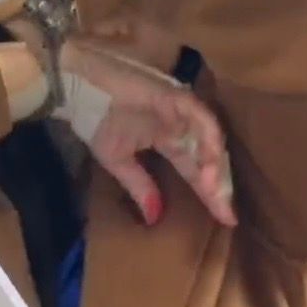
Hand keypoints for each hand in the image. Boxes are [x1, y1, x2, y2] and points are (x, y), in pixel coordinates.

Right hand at [61, 42, 235, 226]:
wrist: (78, 86)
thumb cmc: (95, 117)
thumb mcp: (118, 160)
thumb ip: (139, 186)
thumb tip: (154, 218)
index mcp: (167, 139)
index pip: (194, 170)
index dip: (210, 194)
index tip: (226, 220)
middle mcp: (180, 125)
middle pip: (208, 158)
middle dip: (220, 186)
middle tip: (228, 215)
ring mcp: (180, 109)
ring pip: (209, 138)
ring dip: (215, 166)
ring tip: (215, 192)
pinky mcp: (176, 96)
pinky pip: (200, 117)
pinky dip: (208, 138)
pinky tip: (210, 161)